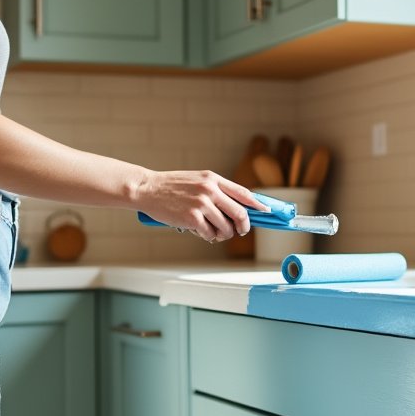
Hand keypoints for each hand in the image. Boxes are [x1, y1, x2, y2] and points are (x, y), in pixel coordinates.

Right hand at [134, 170, 267, 242]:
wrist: (148, 189)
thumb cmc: (172, 186)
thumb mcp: (198, 180)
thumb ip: (216, 190)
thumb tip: (237, 208)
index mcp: (213, 179)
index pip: (243, 193)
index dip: (257, 205)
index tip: (266, 211)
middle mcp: (210, 190)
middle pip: (239, 213)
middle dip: (243, 226)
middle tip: (240, 231)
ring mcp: (201, 204)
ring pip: (225, 227)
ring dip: (222, 234)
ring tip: (213, 232)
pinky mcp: (192, 218)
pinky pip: (209, 234)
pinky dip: (207, 236)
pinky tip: (200, 231)